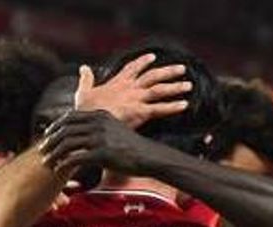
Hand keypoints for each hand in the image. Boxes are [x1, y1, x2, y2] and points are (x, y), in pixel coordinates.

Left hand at [40, 110, 161, 175]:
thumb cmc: (133, 147)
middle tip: (42, 149)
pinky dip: (64, 164)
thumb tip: (84, 135)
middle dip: (51, 140)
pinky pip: (76, 158)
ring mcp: (100, 138)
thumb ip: (99, 128)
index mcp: (100, 115)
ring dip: (54, 154)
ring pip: (68, 144)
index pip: (70, 117)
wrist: (149, 157)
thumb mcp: (115, 129)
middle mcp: (98, 124)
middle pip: (66, 129)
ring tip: (48, 162)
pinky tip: (59, 170)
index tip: (48, 134)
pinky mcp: (102, 153)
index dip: (56, 126)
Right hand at [74, 54, 190, 127]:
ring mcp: (136, 99)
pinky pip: (160, 109)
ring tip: (188, 85)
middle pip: (152, 76)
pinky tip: (185, 105)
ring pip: (159, 89)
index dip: (143, 62)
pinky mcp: (140, 112)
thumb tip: (83, 68)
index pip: (132, 68)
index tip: (152, 57)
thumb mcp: (83, 92)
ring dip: (175, 87)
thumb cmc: (85, 111)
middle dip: (168, 71)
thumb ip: (85, 79)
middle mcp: (130, 88)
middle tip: (181, 68)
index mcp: (117, 83)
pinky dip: (173, 107)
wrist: (88, 123)